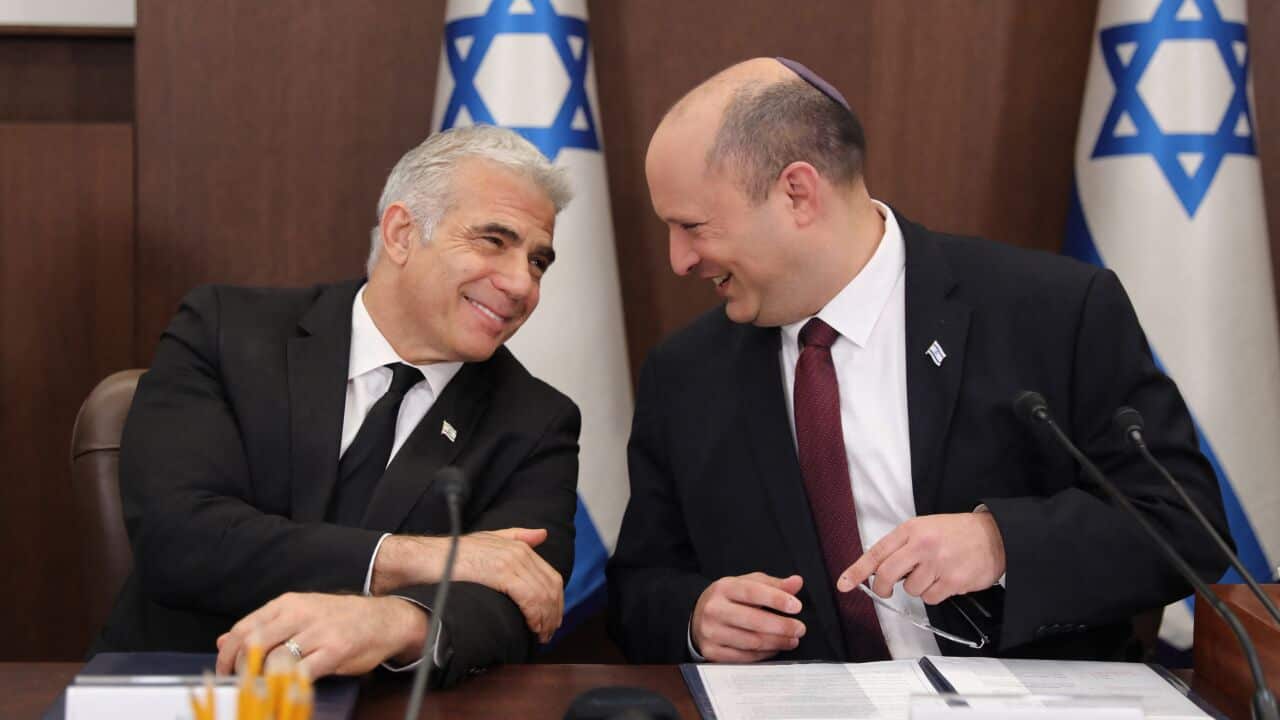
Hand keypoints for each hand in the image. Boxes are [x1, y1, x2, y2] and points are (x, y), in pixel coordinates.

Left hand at [215, 593, 425, 676]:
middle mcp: (300, 614)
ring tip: (259, 689)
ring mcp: (318, 632)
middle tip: (237, 684)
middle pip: (254, 643)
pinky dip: (287, 684)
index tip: (223, 671)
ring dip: (262, 679)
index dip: (227, 653)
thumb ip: (263, 626)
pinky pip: (302, 672)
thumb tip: (223, 640)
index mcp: (288, 603)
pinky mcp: (334, 651)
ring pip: (275, 658)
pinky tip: (284, 689)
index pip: (244, 627)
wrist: (384, 619)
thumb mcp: (298, 614)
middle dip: (239, 668)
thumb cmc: (339, 619)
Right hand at [373, 528, 562, 642]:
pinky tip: (530, 628)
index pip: (550, 576)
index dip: (555, 601)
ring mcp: (511, 560)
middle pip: (551, 587)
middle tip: (547, 633)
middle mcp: (519, 551)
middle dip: (554, 613)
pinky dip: (535, 615)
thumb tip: (542, 534)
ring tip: (540, 635)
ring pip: (543, 594)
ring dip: (546, 618)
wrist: (424, 560)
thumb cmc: (450, 556)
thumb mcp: (486, 541)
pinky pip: (530, 597)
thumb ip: (515, 537)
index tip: (551, 620)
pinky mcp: (502, 572)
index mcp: (518, 546)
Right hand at [691, 573, 806, 662]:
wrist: (699, 615)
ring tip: (792, 640)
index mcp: (724, 588)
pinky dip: (764, 654)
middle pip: (754, 620)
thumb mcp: (748, 584)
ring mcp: (711, 632)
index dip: (776, 599)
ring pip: (752, 642)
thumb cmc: (729, 599)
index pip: (752, 592)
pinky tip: (775, 648)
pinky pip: (745, 657)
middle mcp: (714, 609)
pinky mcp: (711, 651)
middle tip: (800, 629)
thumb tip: (796, 582)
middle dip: (782, 626)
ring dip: (777, 642)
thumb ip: (773, 584)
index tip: (796, 606)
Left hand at [837, 512, 1005, 604]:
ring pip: (910, 590)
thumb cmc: (957, 533)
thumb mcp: (925, 528)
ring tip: (934, 573)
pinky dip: (935, 594)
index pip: (876, 552)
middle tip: (885, 590)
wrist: (995, 535)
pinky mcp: (953, 581)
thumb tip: (879, 571)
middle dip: (881, 588)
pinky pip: (930, 598)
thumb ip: (902, 547)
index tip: (844, 584)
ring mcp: (938, 564)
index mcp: (911, 530)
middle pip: (886, 575)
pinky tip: (946, 580)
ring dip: (918, 587)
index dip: (857, 571)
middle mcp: (922, 545)